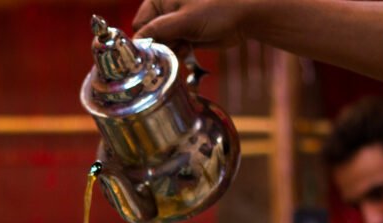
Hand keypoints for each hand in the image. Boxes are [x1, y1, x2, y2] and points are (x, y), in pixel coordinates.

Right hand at [132, 0, 247, 48]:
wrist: (245, 17)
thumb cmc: (217, 10)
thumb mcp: (184, 20)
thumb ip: (158, 30)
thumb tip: (137, 42)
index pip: (140, 24)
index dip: (145, 39)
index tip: (154, 50)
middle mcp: (165, 10)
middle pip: (150, 36)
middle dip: (159, 46)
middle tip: (175, 45)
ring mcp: (175, 23)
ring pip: (161, 45)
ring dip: (170, 51)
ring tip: (185, 45)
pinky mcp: (185, 34)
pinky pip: (172, 49)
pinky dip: (178, 53)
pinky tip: (188, 49)